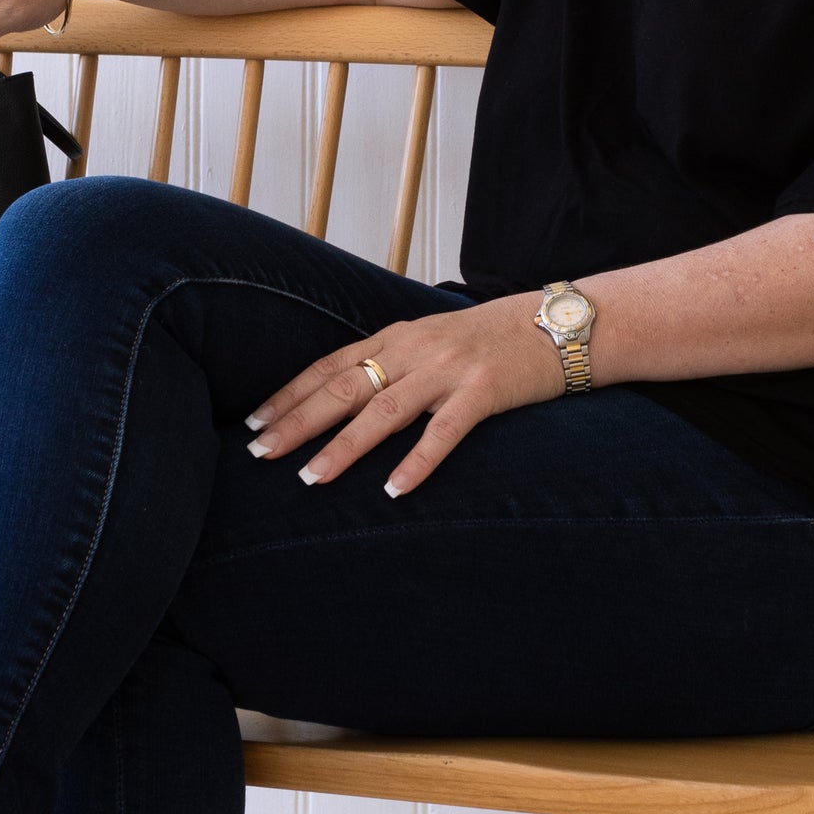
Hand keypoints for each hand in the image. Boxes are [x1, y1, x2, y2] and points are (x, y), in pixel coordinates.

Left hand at [246, 294, 564, 496]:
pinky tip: (393, 491)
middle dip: (298, 422)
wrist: (557, 322)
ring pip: (383, 412)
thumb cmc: (491, 337)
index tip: (255, 422)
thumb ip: (393, 360)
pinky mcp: (483, 392)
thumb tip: (344, 394)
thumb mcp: (432, 338)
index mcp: (397, 336)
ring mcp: (449, 370)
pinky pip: (444, 432)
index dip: (290, 394)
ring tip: (310, 478)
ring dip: (343, 448)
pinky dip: (416, 463)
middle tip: (260, 452)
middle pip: (344, 388)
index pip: (330, 366)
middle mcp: (415, 349)